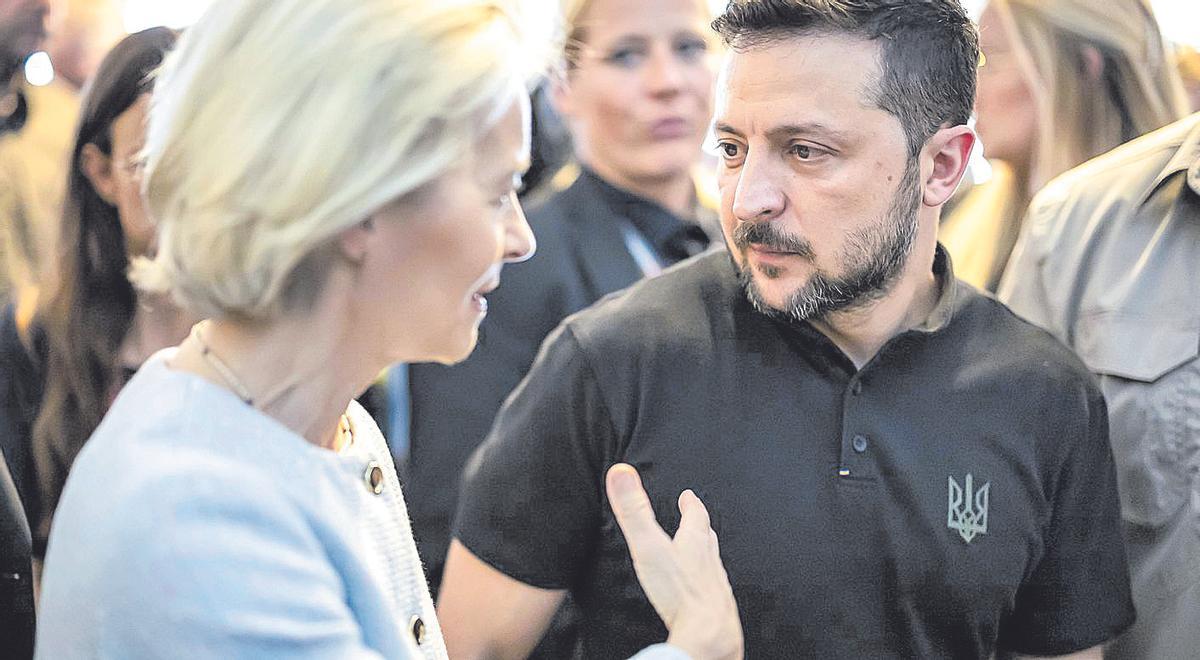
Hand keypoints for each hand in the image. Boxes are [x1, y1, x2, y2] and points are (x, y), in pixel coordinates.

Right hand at [606, 463, 742, 659]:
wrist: (709, 634)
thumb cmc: (678, 591)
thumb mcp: (648, 546)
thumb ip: (633, 511)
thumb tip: (620, 471)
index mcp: (695, 544)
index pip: (696, 517)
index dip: (691, 505)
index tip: (689, 496)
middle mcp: (710, 564)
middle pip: (709, 540)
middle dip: (702, 528)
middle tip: (699, 520)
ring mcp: (716, 589)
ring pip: (714, 567)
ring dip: (707, 557)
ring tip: (702, 556)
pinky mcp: (717, 613)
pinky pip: (713, 595)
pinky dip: (707, 588)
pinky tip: (702, 597)